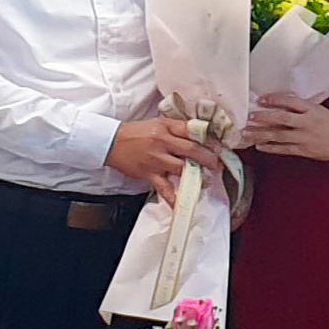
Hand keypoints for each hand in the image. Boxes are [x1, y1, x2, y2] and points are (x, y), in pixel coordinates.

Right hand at [105, 118, 221, 205]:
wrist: (111, 141)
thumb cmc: (135, 132)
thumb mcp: (156, 123)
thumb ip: (175, 128)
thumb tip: (197, 134)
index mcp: (165, 127)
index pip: (191, 129)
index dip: (207, 137)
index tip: (218, 145)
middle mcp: (162, 142)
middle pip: (191, 150)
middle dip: (208, 158)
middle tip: (218, 165)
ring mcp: (156, 159)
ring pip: (182, 168)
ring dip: (196, 176)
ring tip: (207, 181)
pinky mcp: (149, 174)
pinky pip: (164, 188)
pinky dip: (173, 198)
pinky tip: (181, 205)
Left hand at [240, 95, 328, 163]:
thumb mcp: (319, 110)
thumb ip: (301, 109)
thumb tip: (280, 106)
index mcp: (312, 109)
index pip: (290, 101)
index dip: (274, 99)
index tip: (261, 99)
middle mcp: (307, 122)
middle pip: (281, 118)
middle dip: (263, 117)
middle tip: (248, 116)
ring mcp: (305, 138)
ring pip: (278, 135)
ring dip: (260, 134)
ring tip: (246, 133)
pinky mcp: (305, 150)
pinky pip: (284, 149)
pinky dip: (270, 147)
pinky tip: (259, 146)